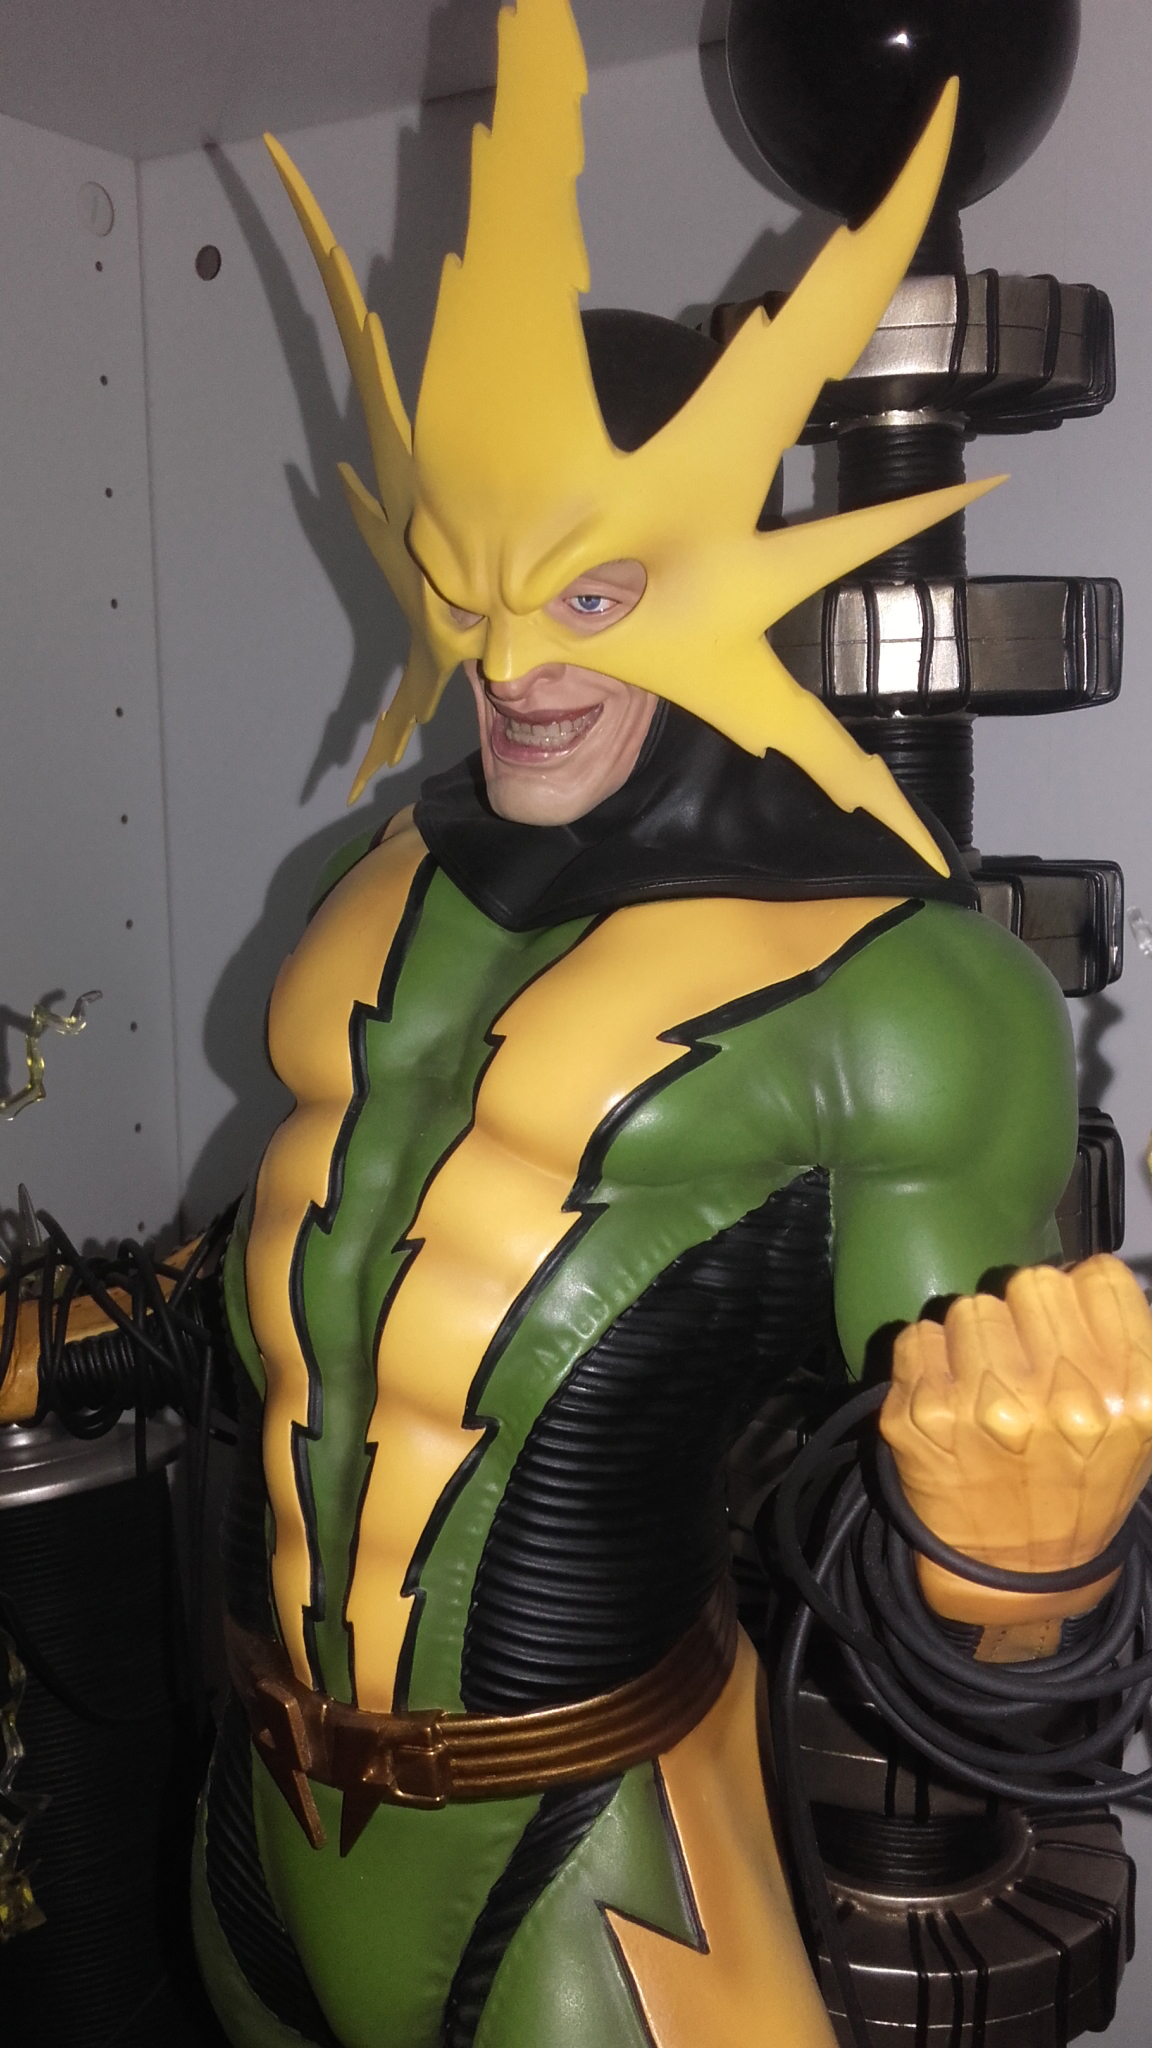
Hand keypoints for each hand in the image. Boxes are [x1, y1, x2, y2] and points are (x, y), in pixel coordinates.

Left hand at [880, 1256, 1151, 1639]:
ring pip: (971, 1306)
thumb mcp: (1141, 1424)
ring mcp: (987, 1405)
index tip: (1069, 1323)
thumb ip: (1125, 1342)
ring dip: (976, 1338)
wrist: (1020, 1573)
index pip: (1095, 1277)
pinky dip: (930, 1360)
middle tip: (1026, 1360)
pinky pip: (918, 1334)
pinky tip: (951, 1399)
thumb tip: (1086, 1274)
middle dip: (1026, 1316)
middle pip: (1030, 1281)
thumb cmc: (1082, 1488)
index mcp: (1132, 1395)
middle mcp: (1063, 1398)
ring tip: (988, 1385)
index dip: (1079, 1297)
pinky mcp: (923, 1413)